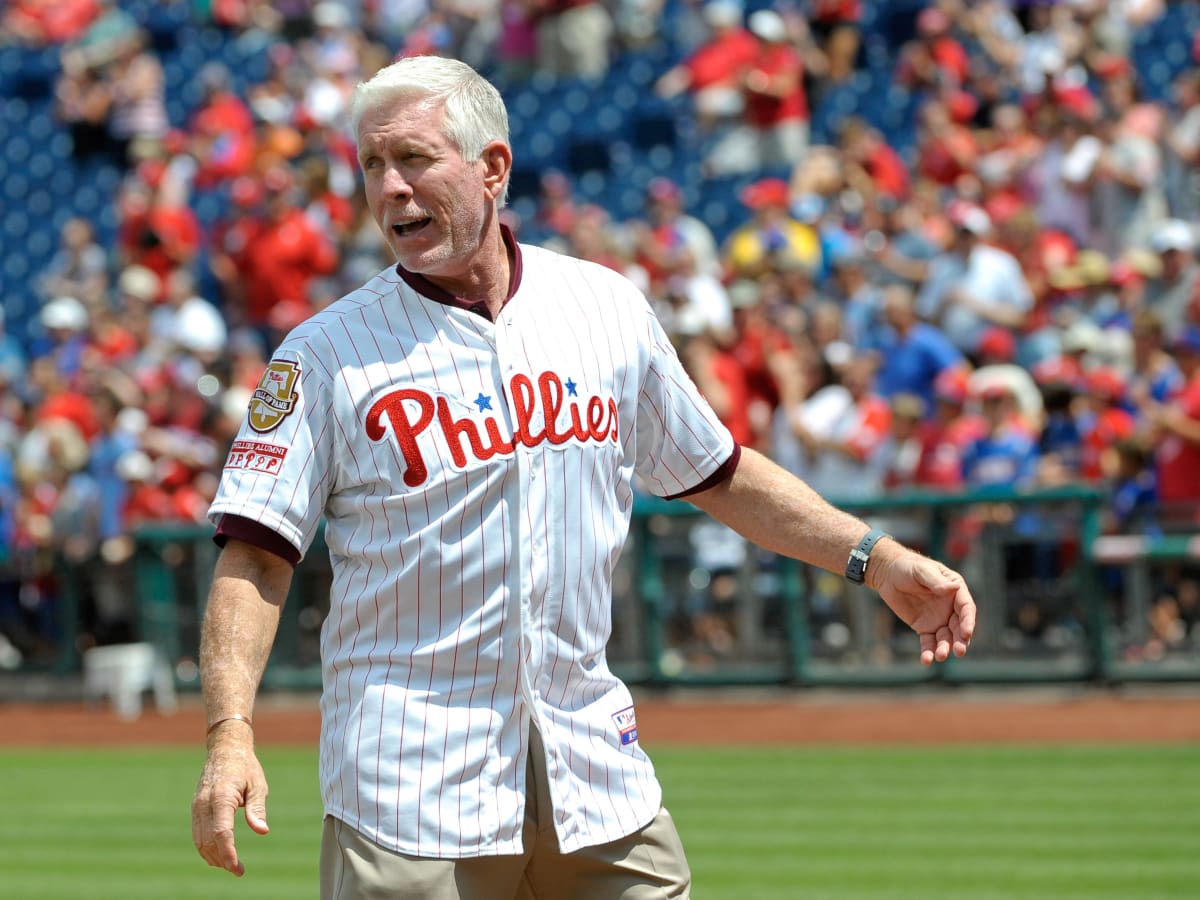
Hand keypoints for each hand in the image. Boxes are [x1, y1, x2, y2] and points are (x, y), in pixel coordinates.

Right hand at [192, 728, 269, 875]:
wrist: (225, 749)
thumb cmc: (246, 767)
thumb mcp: (258, 785)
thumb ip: (258, 808)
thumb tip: (262, 831)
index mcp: (221, 797)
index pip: (222, 833)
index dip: (229, 854)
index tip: (238, 869)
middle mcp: (204, 803)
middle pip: (208, 841)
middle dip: (222, 859)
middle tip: (238, 870)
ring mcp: (197, 806)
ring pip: (199, 840)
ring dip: (212, 856)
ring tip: (229, 865)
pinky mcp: (195, 807)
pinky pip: (197, 833)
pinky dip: (205, 847)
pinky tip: (217, 854)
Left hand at [869, 543, 975, 664]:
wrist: (888, 574)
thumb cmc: (907, 567)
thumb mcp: (921, 571)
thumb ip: (935, 581)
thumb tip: (952, 588)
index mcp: (955, 591)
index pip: (966, 608)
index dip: (968, 621)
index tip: (966, 633)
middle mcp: (950, 607)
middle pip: (959, 627)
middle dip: (960, 640)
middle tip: (958, 652)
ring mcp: (938, 619)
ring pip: (946, 638)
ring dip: (945, 648)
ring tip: (940, 657)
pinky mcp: (924, 628)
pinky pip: (929, 642)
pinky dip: (928, 652)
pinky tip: (926, 660)